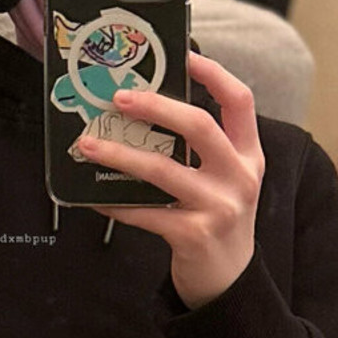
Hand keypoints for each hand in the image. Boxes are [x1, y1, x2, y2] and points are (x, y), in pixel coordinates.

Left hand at [77, 52, 264, 308]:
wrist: (230, 281)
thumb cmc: (218, 219)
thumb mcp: (225, 179)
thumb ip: (202, 148)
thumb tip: (146, 109)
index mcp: (248, 155)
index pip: (240, 101)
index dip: (213, 74)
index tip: (184, 56)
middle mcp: (239, 177)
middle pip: (199, 126)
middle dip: (156, 106)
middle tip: (120, 98)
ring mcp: (219, 207)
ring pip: (163, 169)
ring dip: (119, 154)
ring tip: (88, 144)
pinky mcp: (194, 235)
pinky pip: (144, 212)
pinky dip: (115, 202)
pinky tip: (93, 196)